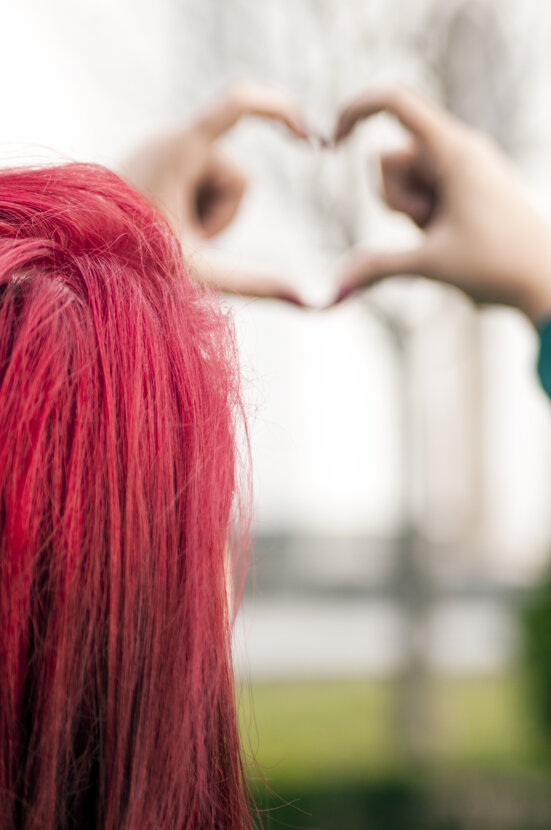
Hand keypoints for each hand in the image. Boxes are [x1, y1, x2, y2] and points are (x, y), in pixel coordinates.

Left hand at [124, 85, 308, 303]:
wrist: (73, 255)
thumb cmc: (128, 261)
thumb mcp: (199, 271)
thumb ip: (256, 284)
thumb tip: (310, 301)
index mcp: (181, 149)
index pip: (239, 105)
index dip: (281, 113)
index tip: (314, 139)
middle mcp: (171, 138)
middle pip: (238, 178)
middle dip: (222, 217)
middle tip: (182, 243)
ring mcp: (163, 150)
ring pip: (221, 185)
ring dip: (206, 220)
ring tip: (169, 239)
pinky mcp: (158, 164)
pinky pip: (200, 186)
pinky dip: (193, 213)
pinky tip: (165, 230)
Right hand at [332, 87, 550, 322]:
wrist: (546, 282)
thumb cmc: (498, 267)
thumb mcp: (430, 265)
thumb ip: (379, 267)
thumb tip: (336, 286)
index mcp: (455, 152)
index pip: (396, 102)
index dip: (357, 110)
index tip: (331, 142)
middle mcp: (459, 150)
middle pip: (390, 157)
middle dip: (393, 197)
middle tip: (427, 226)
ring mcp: (463, 167)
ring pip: (404, 177)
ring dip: (408, 209)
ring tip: (441, 234)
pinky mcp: (465, 185)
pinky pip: (424, 189)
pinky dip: (422, 213)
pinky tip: (447, 234)